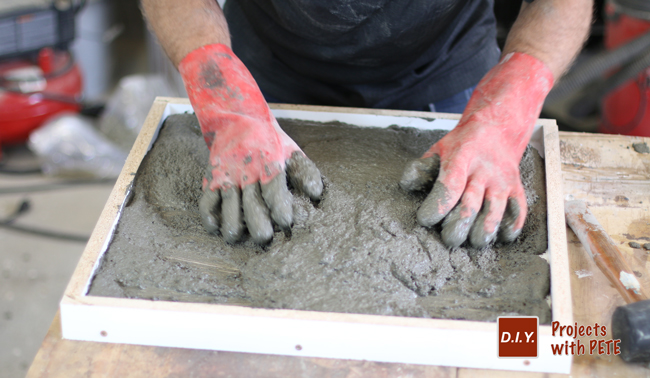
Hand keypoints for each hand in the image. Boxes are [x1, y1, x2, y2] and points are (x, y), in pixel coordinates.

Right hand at [179, 44, 322, 243]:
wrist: (237, 116)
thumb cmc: (270, 140)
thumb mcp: (292, 150)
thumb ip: (304, 173)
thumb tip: (317, 194)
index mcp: (269, 163)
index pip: (274, 189)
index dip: (280, 207)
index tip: (286, 223)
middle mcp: (247, 171)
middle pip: (251, 202)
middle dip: (257, 223)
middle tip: (263, 239)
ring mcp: (227, 175)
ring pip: (228, 205)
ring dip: (231, 224)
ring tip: (236, 238)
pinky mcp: (212, 178)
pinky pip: (207, 200)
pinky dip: (209, 216)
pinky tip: (215, 228)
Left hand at [400, 53, 552, 247]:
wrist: (497, 128)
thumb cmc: (461, 145)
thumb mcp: (438, 149)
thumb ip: (422, 168)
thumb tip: (406, 186)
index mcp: (461, 159)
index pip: (449, 187)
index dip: (437, 207)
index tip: (425, 219)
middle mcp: (483, 171)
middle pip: (471, 205)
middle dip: (457, 227)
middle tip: (448, 238)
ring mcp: (502, 181)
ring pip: (495, 212)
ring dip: (484, 232)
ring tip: (473, 242)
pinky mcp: (516, 188)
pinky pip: (518, 211)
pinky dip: (511, 227)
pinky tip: (500, 237)